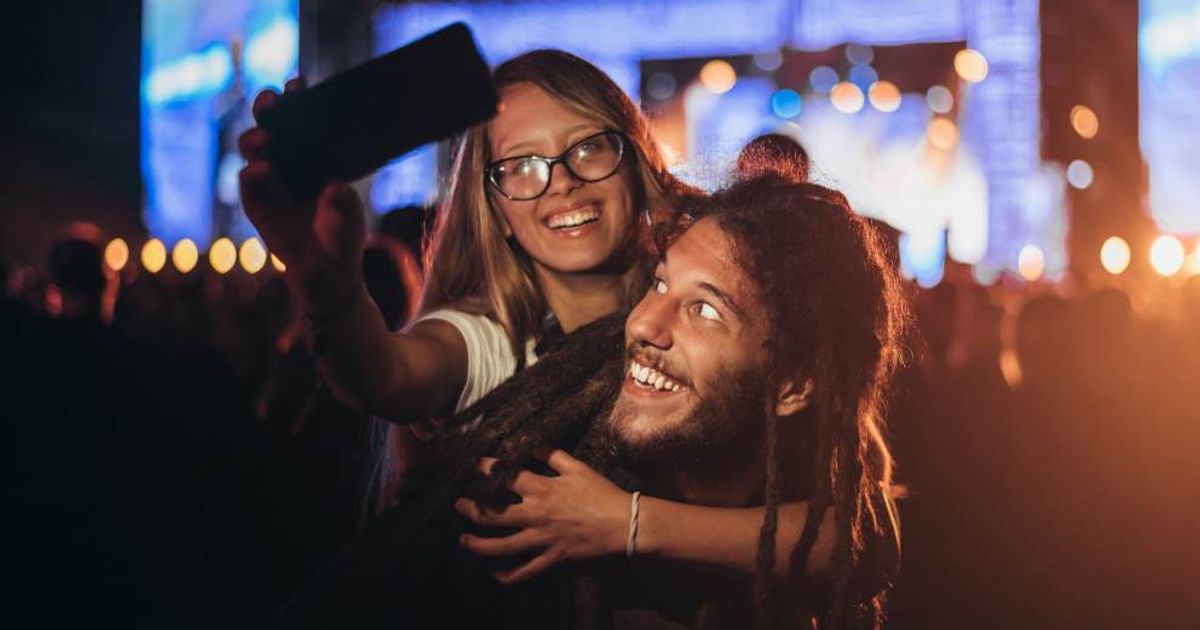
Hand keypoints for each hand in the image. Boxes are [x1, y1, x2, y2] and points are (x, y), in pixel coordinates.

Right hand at [238, 77, 366, 312]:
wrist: (328, 272)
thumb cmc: (343, 236)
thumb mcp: (351, 218)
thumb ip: (345, 204)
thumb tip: (336, 189)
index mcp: (313, 155)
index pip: (302, 119)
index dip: (297, 98)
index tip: (298, 83)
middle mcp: (288, 162)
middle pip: (270, 125)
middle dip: (267, 108)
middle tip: (271, 102)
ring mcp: (269, 181)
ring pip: (253, 150)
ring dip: (255, 140)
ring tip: (264, 140)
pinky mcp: (257, 204)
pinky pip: (248, 185)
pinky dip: (251, 176)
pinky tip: (258, 171)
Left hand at [455, 450, 629, 583]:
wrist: (624, 524)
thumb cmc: (602, 493)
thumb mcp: (578, 467)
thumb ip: (552, 455)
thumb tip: (531, 447)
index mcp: (542, 489)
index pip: (505, 477)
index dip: (487, 469)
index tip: (475, 465)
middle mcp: (537, 515)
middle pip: (494, 513)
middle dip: (472, 509)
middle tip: (458, 505)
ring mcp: (543, 539)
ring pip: (503, 546)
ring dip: (479, 544)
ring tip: (464, 540)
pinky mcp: (552, 558)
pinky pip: (526, 570)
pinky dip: (509, 575)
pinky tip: (495, 575)